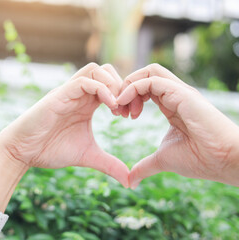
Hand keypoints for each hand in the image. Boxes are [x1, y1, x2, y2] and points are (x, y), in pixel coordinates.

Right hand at [0, 63, 128, 187]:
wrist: (24, 152)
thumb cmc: (53, 149)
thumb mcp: (89, 155)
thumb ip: (110, 164)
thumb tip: (130, 181)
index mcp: (88, 103)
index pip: (112, 85)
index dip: (126, 96)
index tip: (131, 115)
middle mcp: (81, 94)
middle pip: (107, 71)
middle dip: (122, 87)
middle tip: (126, 110)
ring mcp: (70, 92)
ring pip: (96, 70)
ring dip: (112, 85)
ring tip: (117, 108)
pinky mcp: (59, 95)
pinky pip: (83, 81)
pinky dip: (101, 89)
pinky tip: (110, 107)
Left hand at [117, 64, 238, 187]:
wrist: (223, 161)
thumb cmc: (198, 159)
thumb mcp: (162, 160)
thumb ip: (145, 166)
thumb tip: (130, 181)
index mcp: (171, 105)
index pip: (145, 89)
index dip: (128, 98)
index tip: (120, 115)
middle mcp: (174, 95)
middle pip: (144, 76)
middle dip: (125, 90)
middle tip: (116, 110)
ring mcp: (179, 92)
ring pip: (148, 72)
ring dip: (128, 87)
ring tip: (120, 107)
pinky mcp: (182, 93)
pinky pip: (151, 80)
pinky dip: (133, 88)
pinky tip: (124, 105)